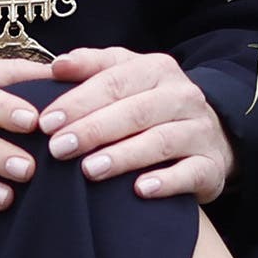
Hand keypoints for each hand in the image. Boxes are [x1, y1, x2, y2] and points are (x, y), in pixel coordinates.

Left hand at [37, 47, 235, 202]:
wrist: (211, 134)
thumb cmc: (152, 105)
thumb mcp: (127, 76)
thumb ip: (93, 67)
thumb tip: (57, 66)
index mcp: (158, 69)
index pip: (115, 81)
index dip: (79, 101)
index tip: (46, 122)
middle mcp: (182, 96)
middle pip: (136, 111)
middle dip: (93, 129)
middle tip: (59, 148)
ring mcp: (200, 131)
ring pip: (161, 141)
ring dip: (123, 156)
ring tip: (89, 170)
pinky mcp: (212, 166)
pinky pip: (191, 173)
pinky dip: (166, 181)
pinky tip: (140, 191)